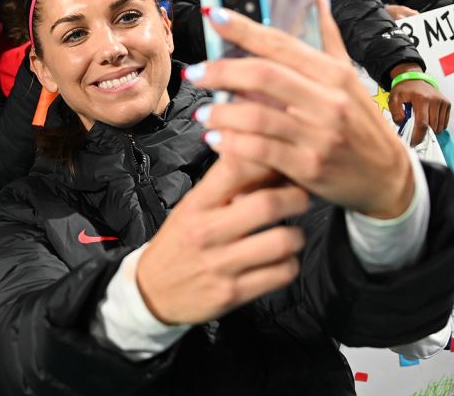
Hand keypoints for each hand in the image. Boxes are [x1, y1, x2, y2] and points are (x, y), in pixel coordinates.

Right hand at [135, 163, 307, 324]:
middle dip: (296, 198)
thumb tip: (266, 161)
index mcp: (196, 205)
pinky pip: (280, 274)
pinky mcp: (232, 294)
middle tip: (301, 198)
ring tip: (292, 234)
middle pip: (266, 204)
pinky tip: (281, 261)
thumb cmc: (179, 243)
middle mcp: (207, 232)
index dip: (266, 160)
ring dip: (296, 235)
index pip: (234, 169)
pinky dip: (290, 265)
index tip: (281, 163)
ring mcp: (220, 265)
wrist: (152, 292)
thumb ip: (224, 187)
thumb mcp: (191, 208)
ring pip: (281, 242)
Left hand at [188, 0, 416, 218]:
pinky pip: (261, 151)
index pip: (282, 43)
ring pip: (258, 116)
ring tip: (202, 112)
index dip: (244, 28)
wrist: (388, 177)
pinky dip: (233, 143)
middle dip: (221, 71)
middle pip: (264, 76)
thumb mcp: (351, 77)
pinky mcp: (309, 168)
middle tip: (194, 72)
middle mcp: (328, 101)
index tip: (215, 17)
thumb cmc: (362, 123)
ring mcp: (319, 136)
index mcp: (334, 74)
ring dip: (222, 112)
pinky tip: (216, 138)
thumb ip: (329, 37)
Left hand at [389, 65, 451, 145]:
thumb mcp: (393, 99)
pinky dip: (437, 125)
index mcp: (421, 99)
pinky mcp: (447, 104)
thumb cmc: (404, 90)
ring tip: (421, 122)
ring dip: (430, 130)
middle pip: (432, 127)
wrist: (414, 79)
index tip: (413, 143)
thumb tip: (402, 124)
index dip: (418, 136)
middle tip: (414, 131)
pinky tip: (428, 119)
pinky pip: (444, 123)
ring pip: (439, 126)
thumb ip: (395, 112)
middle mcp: (434, 100)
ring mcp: (442, 102)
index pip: (422, 123)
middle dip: (423, 133)